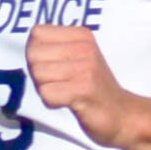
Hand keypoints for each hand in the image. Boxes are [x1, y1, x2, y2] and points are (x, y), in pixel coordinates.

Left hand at [26, 23, 136, 147]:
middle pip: (33, 55)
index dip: (36, 54)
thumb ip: (53, 49)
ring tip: (65, 92)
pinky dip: (52, 102)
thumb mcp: (76, 59)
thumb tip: (28, 48)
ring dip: (45, 89)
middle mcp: (84, 47)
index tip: (54, 67)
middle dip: (38, 74)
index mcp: (81, 35)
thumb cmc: (91, 88)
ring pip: (38, 74)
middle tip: (59, 83)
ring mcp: (85, 68)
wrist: (121, 114)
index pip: (36, 34)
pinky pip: (46, 94)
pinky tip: (69, 102)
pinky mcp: (84, 90)